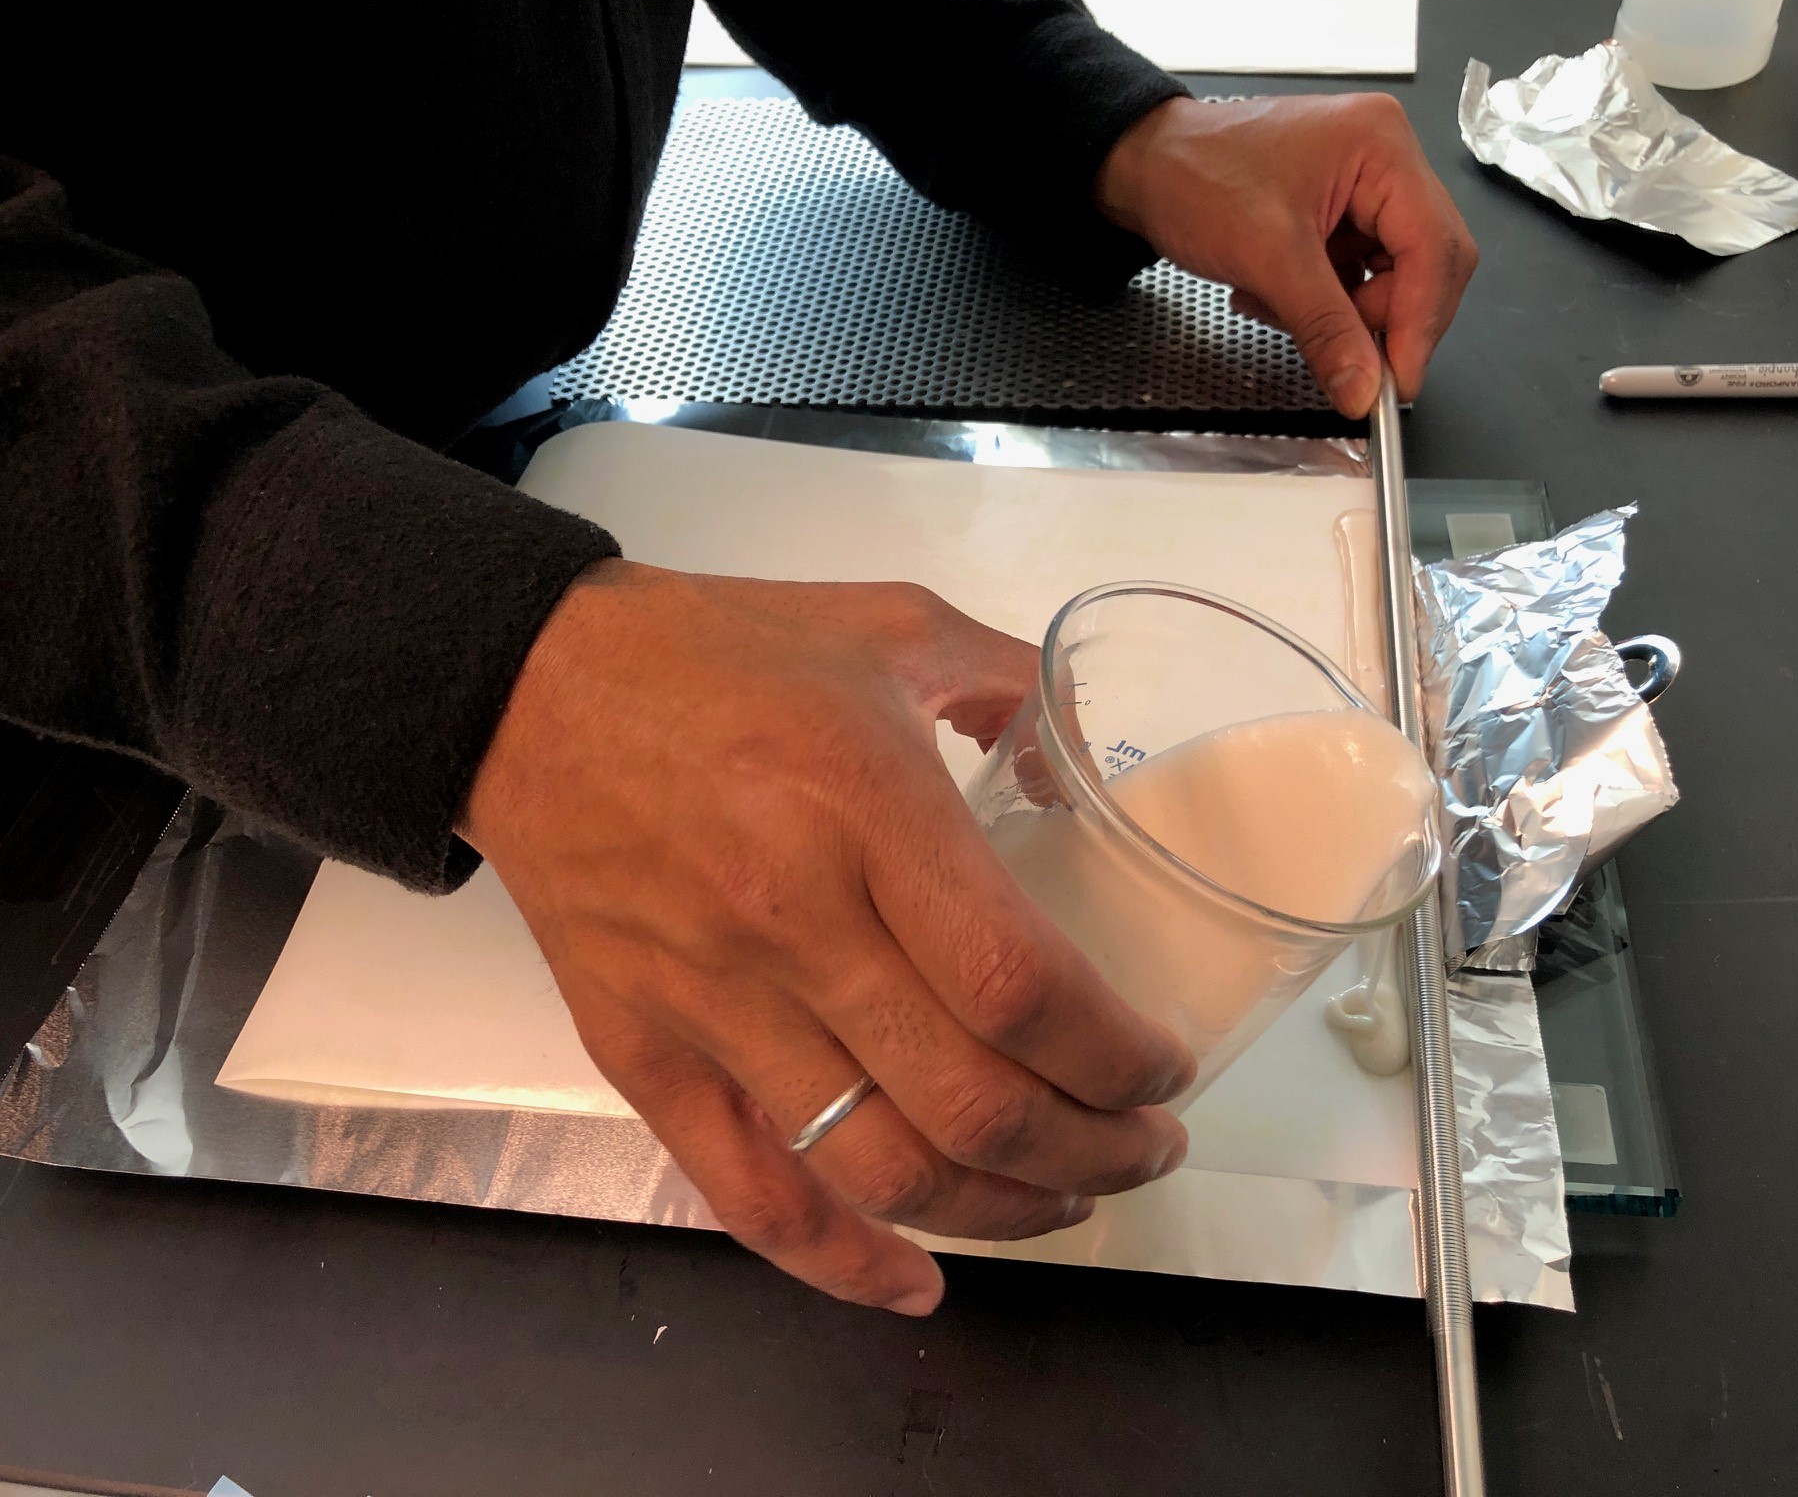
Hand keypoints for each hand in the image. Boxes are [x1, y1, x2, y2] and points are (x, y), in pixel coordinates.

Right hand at [461, 563, 1193, 1313]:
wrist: (524, 691)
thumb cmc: (715, 654)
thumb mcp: (887, 624)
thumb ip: (1009, 679)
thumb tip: (1082, 757)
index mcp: (865, 810)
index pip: (1017, 986)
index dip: (1115, 1056)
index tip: (1164, 1066)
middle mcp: (793, 924)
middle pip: (969, 1104)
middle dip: (1093, 1153)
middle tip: (1147, 1145)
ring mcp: (711, 1004)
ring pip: (878, 1169)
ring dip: (1000, 1213)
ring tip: (1067, 1198)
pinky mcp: (643, 1054)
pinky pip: (749, 1193)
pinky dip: (842, 1264)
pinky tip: (919, 1282)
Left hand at [1095, 93, 1478, 417]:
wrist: (1145, 166)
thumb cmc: (1194, 174)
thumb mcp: (1266, 257)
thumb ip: (1324, 327)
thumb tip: (1363, 386)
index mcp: (1382, 146)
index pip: (1434, 248)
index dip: (1420, 323)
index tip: (1397, 381)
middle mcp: (1385, 159)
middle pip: (1424, 266)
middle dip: (1379, 318)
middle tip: (1344, 357)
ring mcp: (1366, 188)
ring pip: (1391, 280)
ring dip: (1339, 312)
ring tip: (1276, 303)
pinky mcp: (1343, 216)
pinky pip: (1357, 278)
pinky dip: (1320, 302)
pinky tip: (1273, 293)